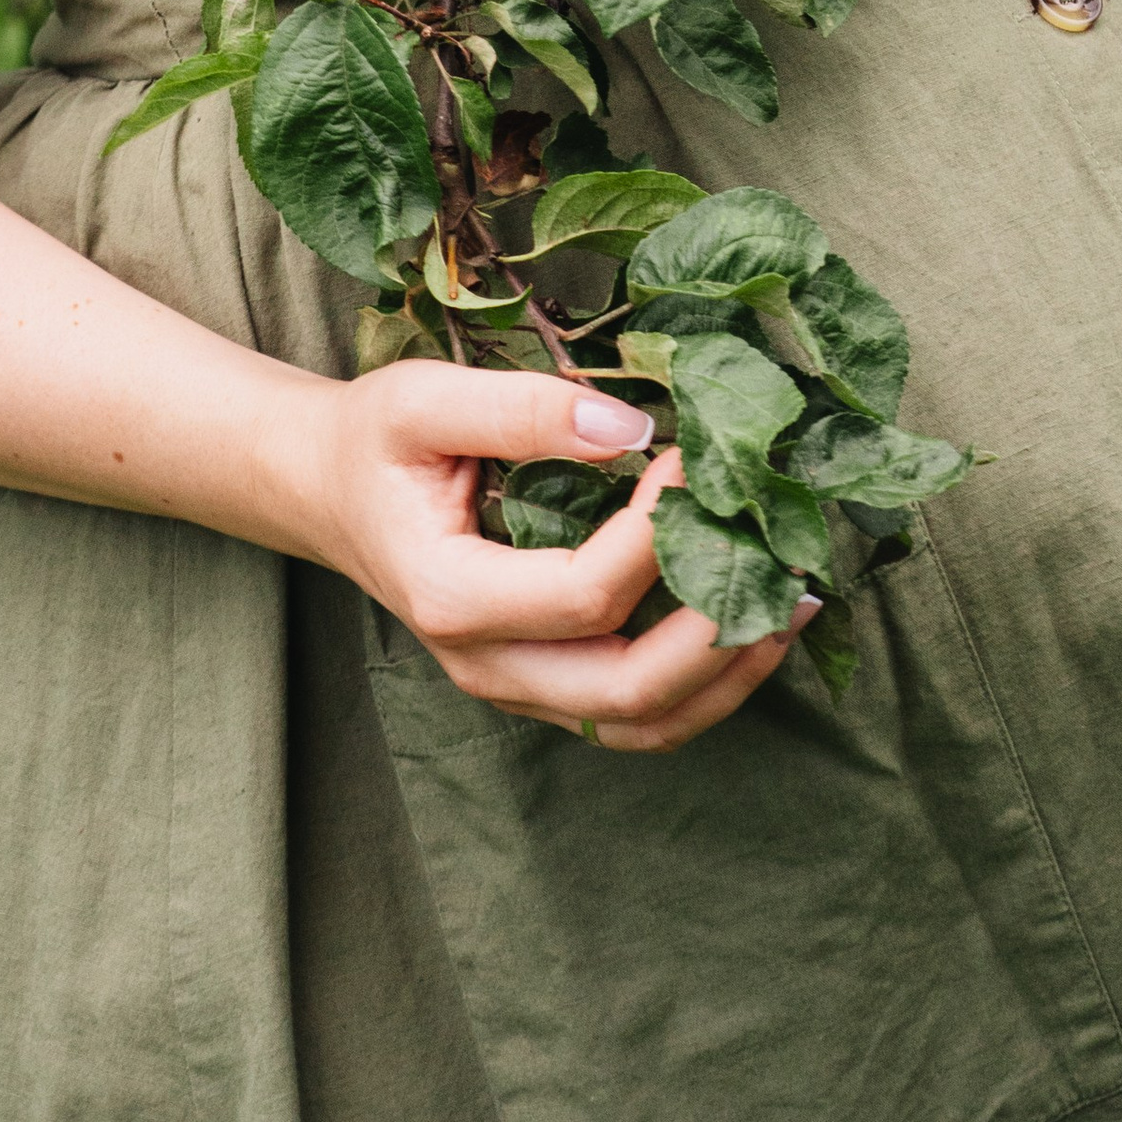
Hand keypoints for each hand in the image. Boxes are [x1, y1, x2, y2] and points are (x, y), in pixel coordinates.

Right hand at [272, 364, 812, 752]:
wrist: (328, 491)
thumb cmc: (375, 440)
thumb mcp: (424, 399)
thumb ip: (522, 411)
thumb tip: (632, 428)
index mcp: (451, 597)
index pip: (584, 593)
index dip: (655, 531)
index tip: (693, 457)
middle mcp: (484, 666)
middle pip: (623, 691)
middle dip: (716, 635)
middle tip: (783, 566)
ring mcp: (514, 688)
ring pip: (638, 722)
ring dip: (725, 675)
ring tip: (792, 606)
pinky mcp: (540, 684)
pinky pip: (630, 713)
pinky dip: (700, 685)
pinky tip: (746, 626)